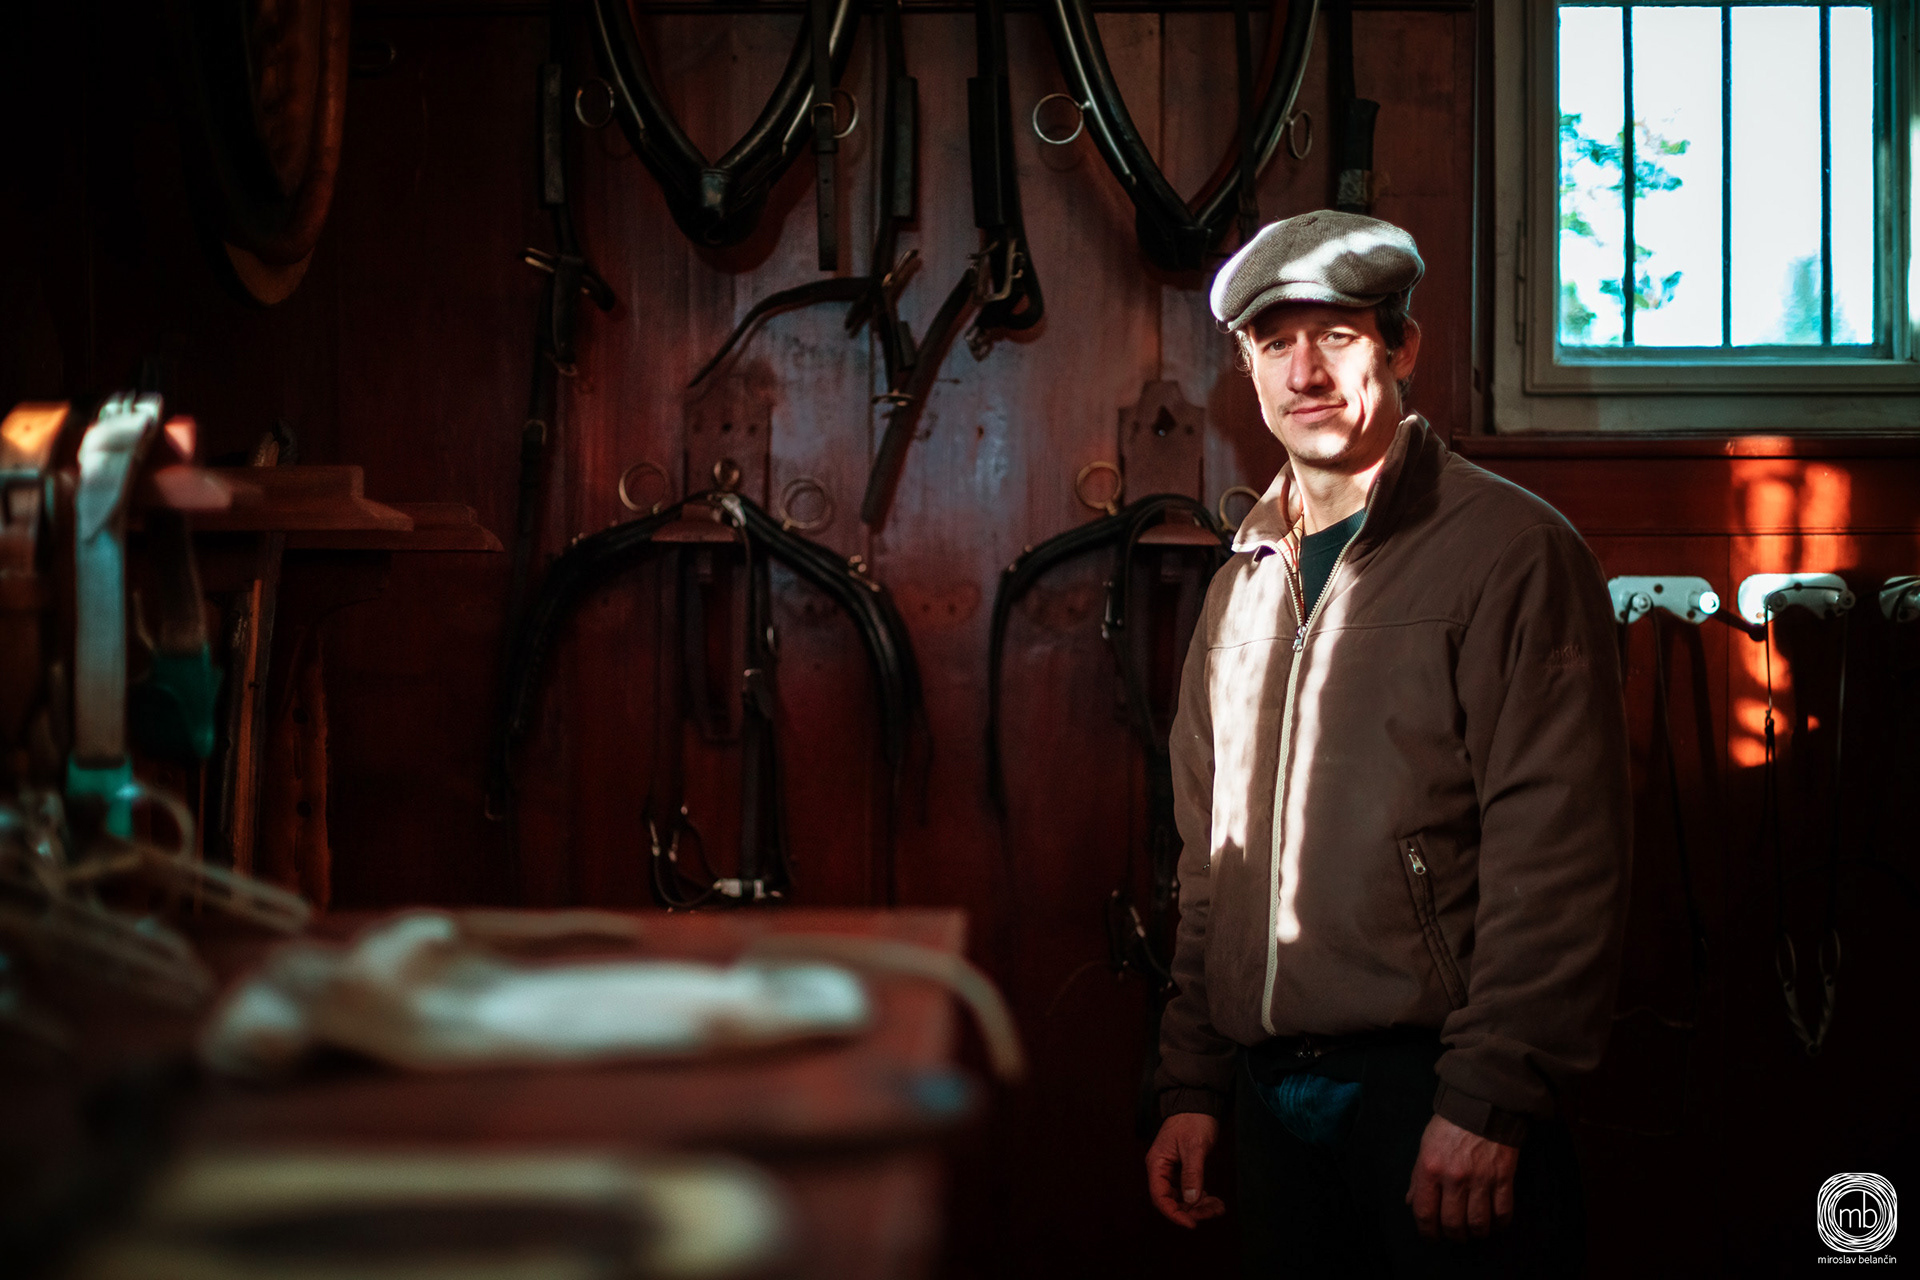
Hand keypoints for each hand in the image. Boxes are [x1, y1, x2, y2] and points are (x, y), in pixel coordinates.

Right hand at [1146, 1112, 1226, 1227]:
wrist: (1199, 1101)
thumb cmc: (1193, 1119)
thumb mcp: (1194, 1147)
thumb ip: (1192, 1174)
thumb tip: (1191, 1199)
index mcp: (1157, 1164)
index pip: (1160, 1197)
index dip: (1174, 1213)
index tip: (1192, 1223)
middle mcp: (1162, 1169)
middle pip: (1172, 1200)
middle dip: (1192, 1210)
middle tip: (1212, 1213)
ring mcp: (1172, 1170)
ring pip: (1183, 1198)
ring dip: (1199, 1206)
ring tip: (1218, 1208)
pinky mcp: (1183, 1169)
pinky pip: (1190, 1190)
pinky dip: (1202, 1198)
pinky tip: (1215, 1201)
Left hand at [1404, 1113, 1519, 1240]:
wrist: (1484, 1105)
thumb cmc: (1450, 1125)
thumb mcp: (1426, 1146)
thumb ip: (1418, 1177)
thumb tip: (1412, 1202)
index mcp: (1430, 1168)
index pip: (1424, 1212)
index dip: (1427, 1232)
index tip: (1431, 1237)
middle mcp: (1454, 1177)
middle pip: (1452, 1224)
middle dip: (1452, 1236)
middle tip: (1454, 1234)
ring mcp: (1481, 1179)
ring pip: (1478, 1224)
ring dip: (1475, 1234)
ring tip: (1473, 1231)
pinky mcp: (1503, 1178)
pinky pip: (1503, 1213)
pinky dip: (1499, 1224)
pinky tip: (1494, 1224)